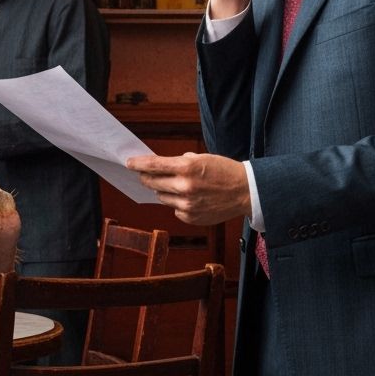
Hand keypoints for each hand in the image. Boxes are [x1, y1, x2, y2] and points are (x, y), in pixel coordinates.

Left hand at [125, 152, 249, 225]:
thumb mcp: (203, 158)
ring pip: (162, 197)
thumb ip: (180, 162)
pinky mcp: (191, 218)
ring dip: (164, 191)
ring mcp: (187, 205)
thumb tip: (160, 167)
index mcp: (188, 167)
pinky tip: (191, 199)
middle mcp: (185, 187)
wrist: (246, 192)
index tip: (129, 163)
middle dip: (147, 178)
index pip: (154, 165)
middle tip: (146, 175)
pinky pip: (174, 209)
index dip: (138, 164)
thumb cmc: (224, 171)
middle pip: (152, 183)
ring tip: (179, 186)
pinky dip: (177, 204)